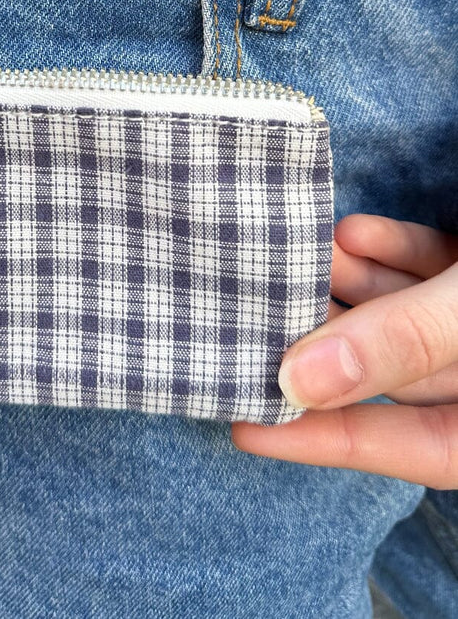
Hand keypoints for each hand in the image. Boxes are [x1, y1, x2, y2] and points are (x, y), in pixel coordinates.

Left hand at [232, 214, 457, 487]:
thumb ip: (403, 338)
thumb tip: (298, 380)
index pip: (416, 447)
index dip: (328, 441)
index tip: (245, 427)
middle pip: (400, 372)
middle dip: (324, 340)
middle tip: (253, 321)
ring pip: (406, 312)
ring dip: (350, 282)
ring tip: (294, 255)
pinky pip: (432, 269)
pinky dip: (391, 249)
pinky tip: (350, 231)